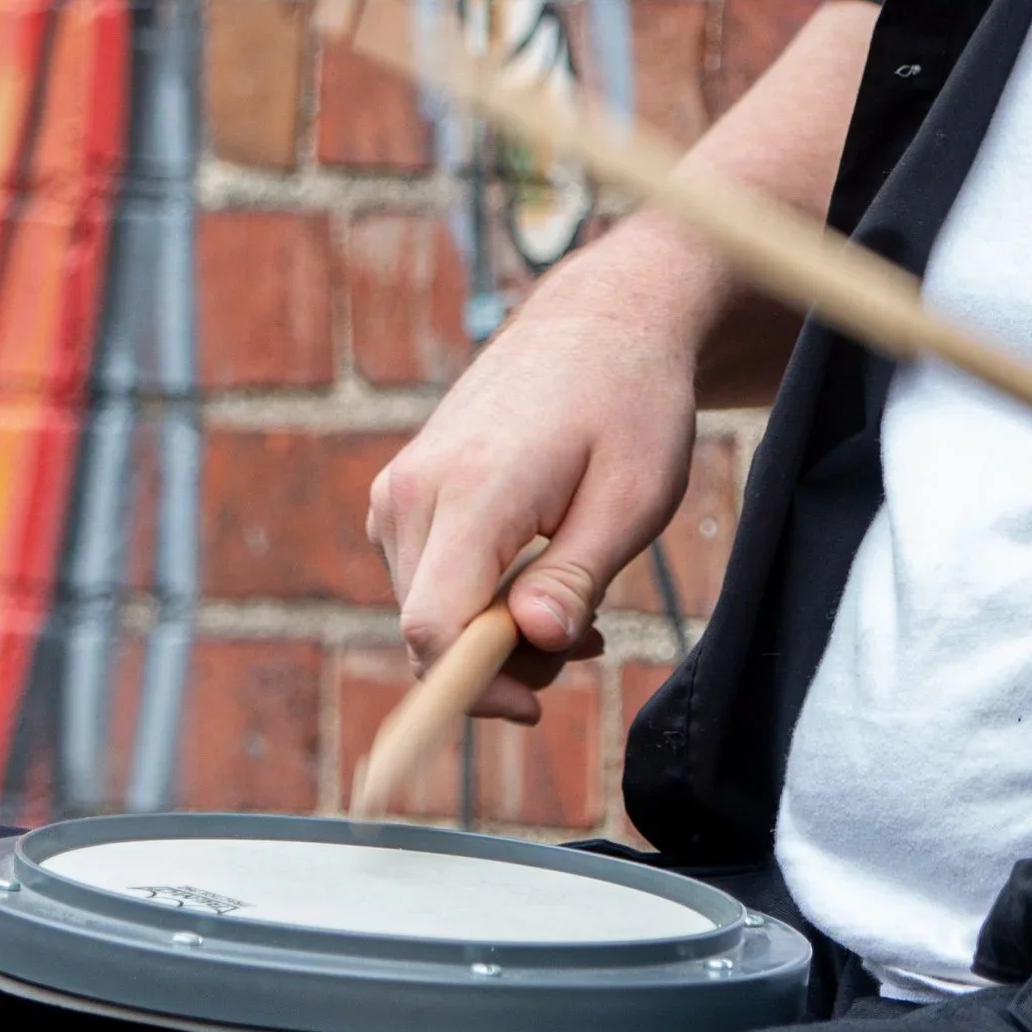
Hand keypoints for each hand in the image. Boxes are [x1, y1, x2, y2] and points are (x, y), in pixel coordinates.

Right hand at [366, 255, 700, 723]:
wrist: (599, 324)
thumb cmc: (629, 405)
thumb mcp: (632, 496)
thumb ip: (577, 574)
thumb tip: (532, 641)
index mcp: (472, 489)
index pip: (434, 628)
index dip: (478, 689)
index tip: (537, 707)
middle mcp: (413, 491)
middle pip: (428, 632)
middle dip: (504, 662)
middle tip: (590, 641)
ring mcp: (398, 489)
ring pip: (427, 611)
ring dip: (496, 632)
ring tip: (578, 606)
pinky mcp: (402, 491)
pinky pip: (426, 578)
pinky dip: (479, 599)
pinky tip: (539, 580)